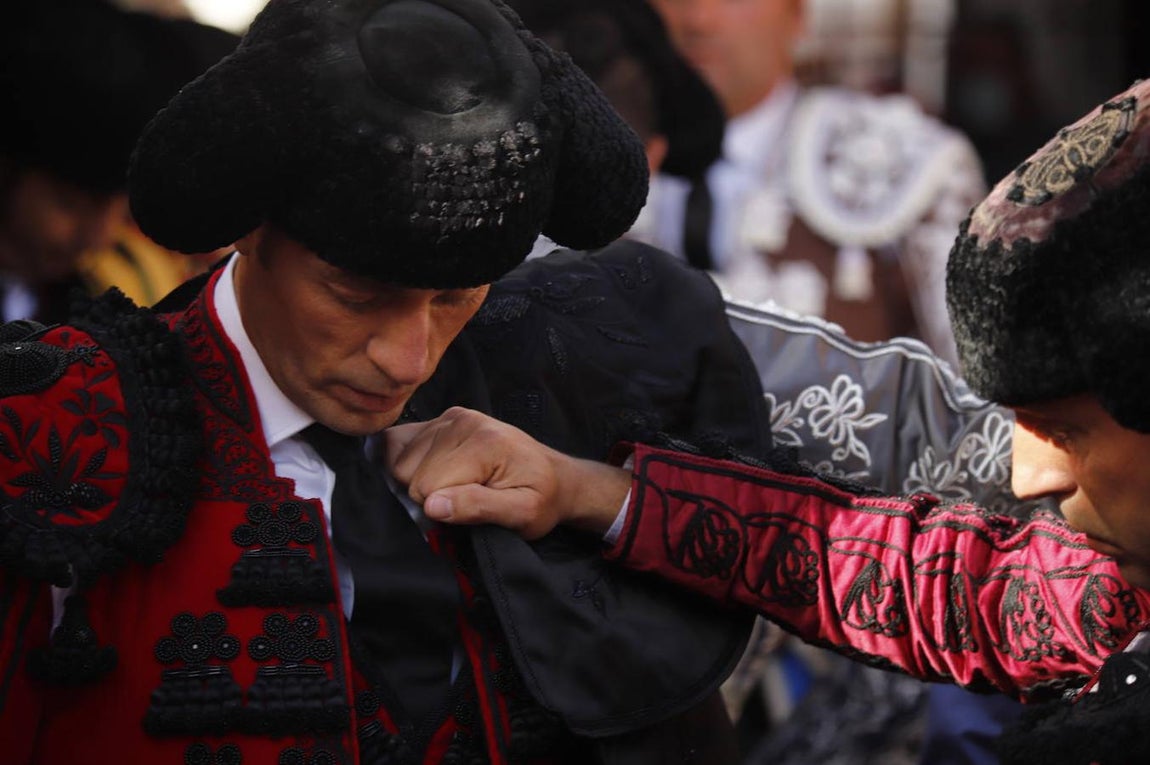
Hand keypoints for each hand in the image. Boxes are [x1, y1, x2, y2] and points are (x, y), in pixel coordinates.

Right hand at [385, 407, 630, 538]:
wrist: (553, 476)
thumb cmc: (541, 498)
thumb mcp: (522, 514)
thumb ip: (478, 508)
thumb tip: (432, 505)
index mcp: (484, 442)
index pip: (428, 487)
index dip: (443, 510)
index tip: (470, 510)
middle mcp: (463, 421)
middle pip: (410, 473)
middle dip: (431, 496)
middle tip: (466, 499)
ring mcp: (451, 417)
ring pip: (400, 460)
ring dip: (420, 480)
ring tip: (456, 485)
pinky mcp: (443, 418)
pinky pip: (400, 441)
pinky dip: (409, 461)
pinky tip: (435, 470)